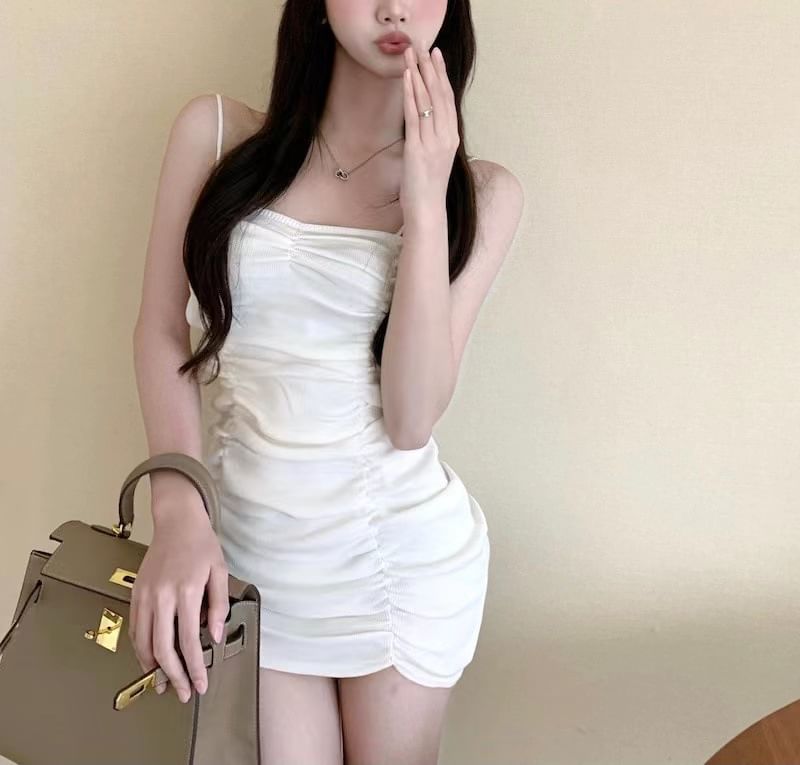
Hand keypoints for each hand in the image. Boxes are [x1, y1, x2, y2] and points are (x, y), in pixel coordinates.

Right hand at [128, 496, 229, 702]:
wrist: (177, 521)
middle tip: (183, 693)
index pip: (188, 640)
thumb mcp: (219, 571)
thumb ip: (217, 605)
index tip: (200, 684)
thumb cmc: (201, 545)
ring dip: (153, 667)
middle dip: (174, 675)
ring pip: (143, 642)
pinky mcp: (136, 593)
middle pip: (162, 648)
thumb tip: (213, 636)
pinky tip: (150, 660)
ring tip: (164, 683)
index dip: (194, 667)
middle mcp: (162, 596)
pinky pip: (135, 628)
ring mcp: (145, 595)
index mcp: (186, 591)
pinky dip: (140, 648)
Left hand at [400, 44, 459, 217]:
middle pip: (439, 94)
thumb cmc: (428, 188)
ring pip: (427, 100)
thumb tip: (423, 121)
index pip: (448, 100)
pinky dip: (410, 93)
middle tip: (424, 46)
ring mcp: (432, 142)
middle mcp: (446, 137)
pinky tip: (407, 77)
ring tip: (412, 53)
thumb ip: (432, 138)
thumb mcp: (434, 158)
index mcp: (451, 138)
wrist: (428, 210)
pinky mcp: (417, 149)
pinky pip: (414, 115)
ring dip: (419, 74)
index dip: (442, 76)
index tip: (437, 56)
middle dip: (431, 68)